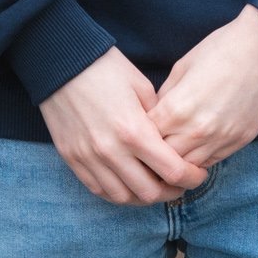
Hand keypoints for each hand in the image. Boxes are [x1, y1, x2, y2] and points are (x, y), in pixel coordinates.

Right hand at [37, 48, 202, 206]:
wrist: (60, 60)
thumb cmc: (104, 67)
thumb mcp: (141, 86)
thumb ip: (158, 119)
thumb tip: (171, 141)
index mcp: (133, 130)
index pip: (173, 172)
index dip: (192, 178)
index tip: (198, 174)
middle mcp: (111, 151)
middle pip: (150, 193)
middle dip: (171, 191)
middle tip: (178, 182)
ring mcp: (89, 158)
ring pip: (124, 198)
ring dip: (143, 196)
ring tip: (152, 184)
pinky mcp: (72, 158)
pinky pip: (98, 190)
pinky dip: (117, 192)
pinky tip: (127, 182)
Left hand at [149, 7, 257, 170]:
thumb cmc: (222, 49)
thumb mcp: (183, 66)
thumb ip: (167, 95)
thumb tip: (156, 113)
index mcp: (178, 108)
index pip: (147, 136)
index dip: (139, 133)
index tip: (136, 128)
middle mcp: (198, 131)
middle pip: (165, 158)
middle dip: (155, 152)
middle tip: (150, 144)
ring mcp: (221, 140)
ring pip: (189, 167)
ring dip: (178, 161)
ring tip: (170, 151)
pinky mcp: (240, 143)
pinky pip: (211, 163)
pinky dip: (199, 159)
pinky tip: (194, 148)